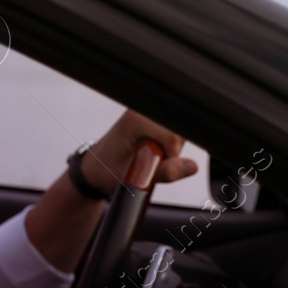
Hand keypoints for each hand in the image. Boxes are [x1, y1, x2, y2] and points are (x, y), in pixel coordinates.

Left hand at [78, 109, 198, 193]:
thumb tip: (191, 166)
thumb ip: (164, 173)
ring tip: (150, 155)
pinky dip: (169, 145)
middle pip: (180, 131)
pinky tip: (153, 149)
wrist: (96, 168)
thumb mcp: (136, 177)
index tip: (157, 167)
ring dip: (171, 148)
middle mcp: (143, 110)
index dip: (172, 156)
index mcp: (136, 119)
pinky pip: (175, 131)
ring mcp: (148, 112)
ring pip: (180, 130)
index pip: (173, 135)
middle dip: (173, 151)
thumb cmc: (108, 170)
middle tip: (151, 160)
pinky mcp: (153, 117)